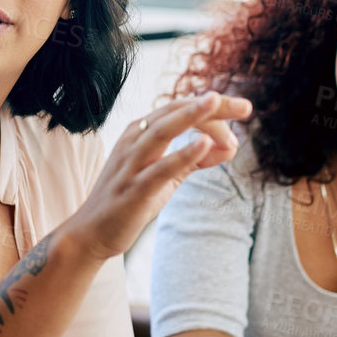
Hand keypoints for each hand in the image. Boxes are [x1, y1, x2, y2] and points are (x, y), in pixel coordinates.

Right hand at [61, 92, 252, 261]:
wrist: (91, 234)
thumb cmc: (128, 201)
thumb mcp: (164, 177)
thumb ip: (193, 160)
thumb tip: (229, 147)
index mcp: (139, 134)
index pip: (179, 110)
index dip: (212, 108)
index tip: (242, 113)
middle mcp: (133, 142)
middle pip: (174, 113)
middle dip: (211, 107)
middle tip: (245, 106)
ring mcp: (131, 164)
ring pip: (161, 131)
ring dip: (191, 116)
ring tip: (217, 103)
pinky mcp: (134, 189)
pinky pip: (160, 168)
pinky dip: (182, 154)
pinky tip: (204, 144)